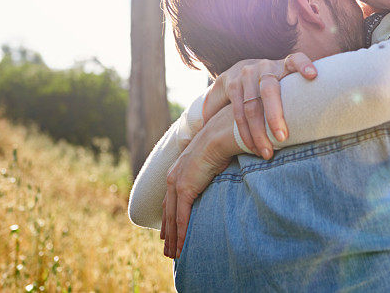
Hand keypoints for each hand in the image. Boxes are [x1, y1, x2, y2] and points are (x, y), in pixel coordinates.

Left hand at [161, 105, 238, 258]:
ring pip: (172, 218)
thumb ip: (213, 169)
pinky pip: (182, 217)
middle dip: (167, 231)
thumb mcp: (213, 159)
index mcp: (179, 170)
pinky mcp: (185, 189)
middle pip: (167, 211)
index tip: (167, 230)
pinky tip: (182, 246)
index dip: (168, 215)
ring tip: (173, 254)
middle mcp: (173, 177)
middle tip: (167, 249)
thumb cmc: (222, 142)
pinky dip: (181, 234)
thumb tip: (222, 173)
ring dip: (172, 238)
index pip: (170, 198)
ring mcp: (177, 183)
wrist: (220, 134)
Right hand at [210, 53, 316, 158]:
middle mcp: (265, 67)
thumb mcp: (288, 79)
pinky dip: (245, 133)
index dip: (304, 65)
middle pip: (269, 91)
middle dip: (275, 116)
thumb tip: (329, 112)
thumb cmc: (275, 83)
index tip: (314, 75)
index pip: (296, 60)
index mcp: (284, 64)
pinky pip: (238, 113)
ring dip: (258, 133)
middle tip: (283, 138)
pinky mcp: (233, 86)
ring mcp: (246, 75)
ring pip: (251, 107)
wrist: (239, 70)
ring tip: (267, 152)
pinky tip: (253, 147)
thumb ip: (302, 91)